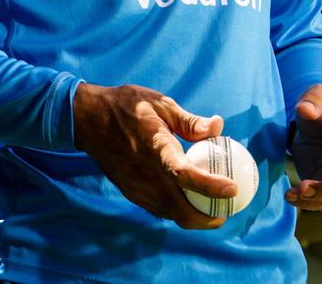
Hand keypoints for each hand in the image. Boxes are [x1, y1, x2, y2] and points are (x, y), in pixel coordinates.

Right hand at [73, 82, 237, 228]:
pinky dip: (175, 210)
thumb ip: (190, 121)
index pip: (186, 175)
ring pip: (170, 214)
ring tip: (211, 209)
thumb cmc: (127, 105)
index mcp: (155, 147)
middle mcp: (145, 173)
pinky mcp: (129, 191)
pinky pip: (158, 209)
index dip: (211, 186)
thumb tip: (219, 125)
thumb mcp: (160, 104)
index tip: (233, 189)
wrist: (88, 119)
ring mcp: (135, 186)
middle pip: (181, 209)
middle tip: (225, 211)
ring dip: (193, 218)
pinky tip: (185, 200)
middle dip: (207, 218)